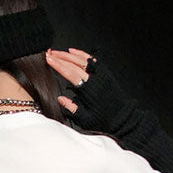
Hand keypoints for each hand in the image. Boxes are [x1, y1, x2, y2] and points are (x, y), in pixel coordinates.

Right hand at [46, 47, 172, 172]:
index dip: (58, 65)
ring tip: (57, 52)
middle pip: (74, 63)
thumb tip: (60, 98)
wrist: (123, 119)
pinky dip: (82, 54)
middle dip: (60, 57)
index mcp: (88, 90)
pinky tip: (73, 52)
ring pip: (83, 59)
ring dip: (69, 55)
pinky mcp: (105, 74)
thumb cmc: (104, 121)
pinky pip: (92, 60)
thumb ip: (71, 109)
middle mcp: (95, 79)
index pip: (70, 73)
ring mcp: (101, 75)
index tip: (48, 59)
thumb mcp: (85, 120)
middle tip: (48, 54)